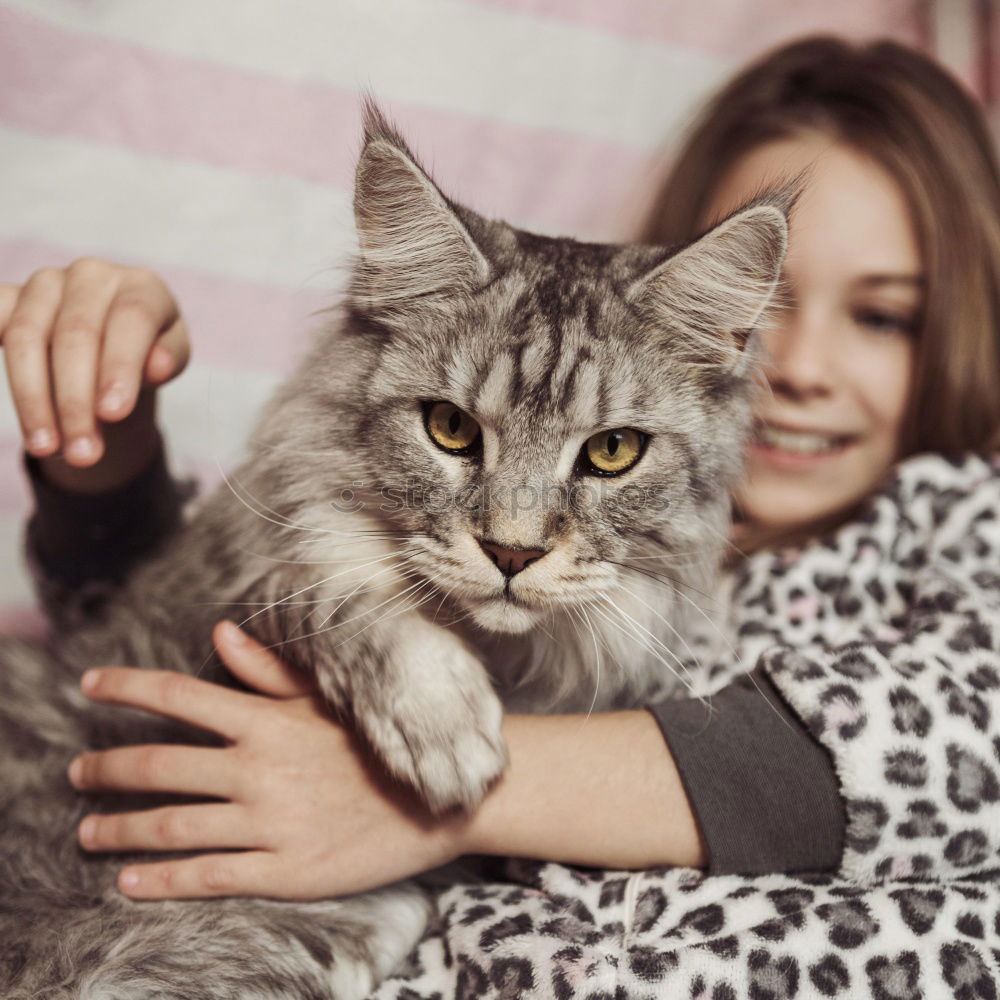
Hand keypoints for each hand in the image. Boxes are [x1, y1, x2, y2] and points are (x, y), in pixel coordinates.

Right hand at [0, 258, 189, 491]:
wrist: (114, 341)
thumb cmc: (149, 352)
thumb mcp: (170, 358)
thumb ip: (168, 359)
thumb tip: (157, 366)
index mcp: (141, 285)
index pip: (130, 319)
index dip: (120, 366)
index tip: (113, 414)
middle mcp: (91, 275)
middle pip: (75, 335)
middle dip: (76, 401)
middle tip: (84, 454)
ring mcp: (45, 283)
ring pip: (26, 338)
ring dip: (33, 400)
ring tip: (46, 448)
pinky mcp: (8, 297)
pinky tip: (12, 407)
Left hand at [67, 622, 468, 899]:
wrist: (444, 798)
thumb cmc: (381, 742)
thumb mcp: (329, 699)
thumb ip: (269, 670)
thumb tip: (222, 633)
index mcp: (267, 720)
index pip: (177, 696)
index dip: (124, 688)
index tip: (88, 685)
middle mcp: (258, 769)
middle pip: (156, 766)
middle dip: (105, 770)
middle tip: (76, 774)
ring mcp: (268, 823)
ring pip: (170, 827)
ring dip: (118, 831)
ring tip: (88, 833)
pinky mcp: (283, 870)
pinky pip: (206, 877)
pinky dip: (159, 881)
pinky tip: (130, 883)